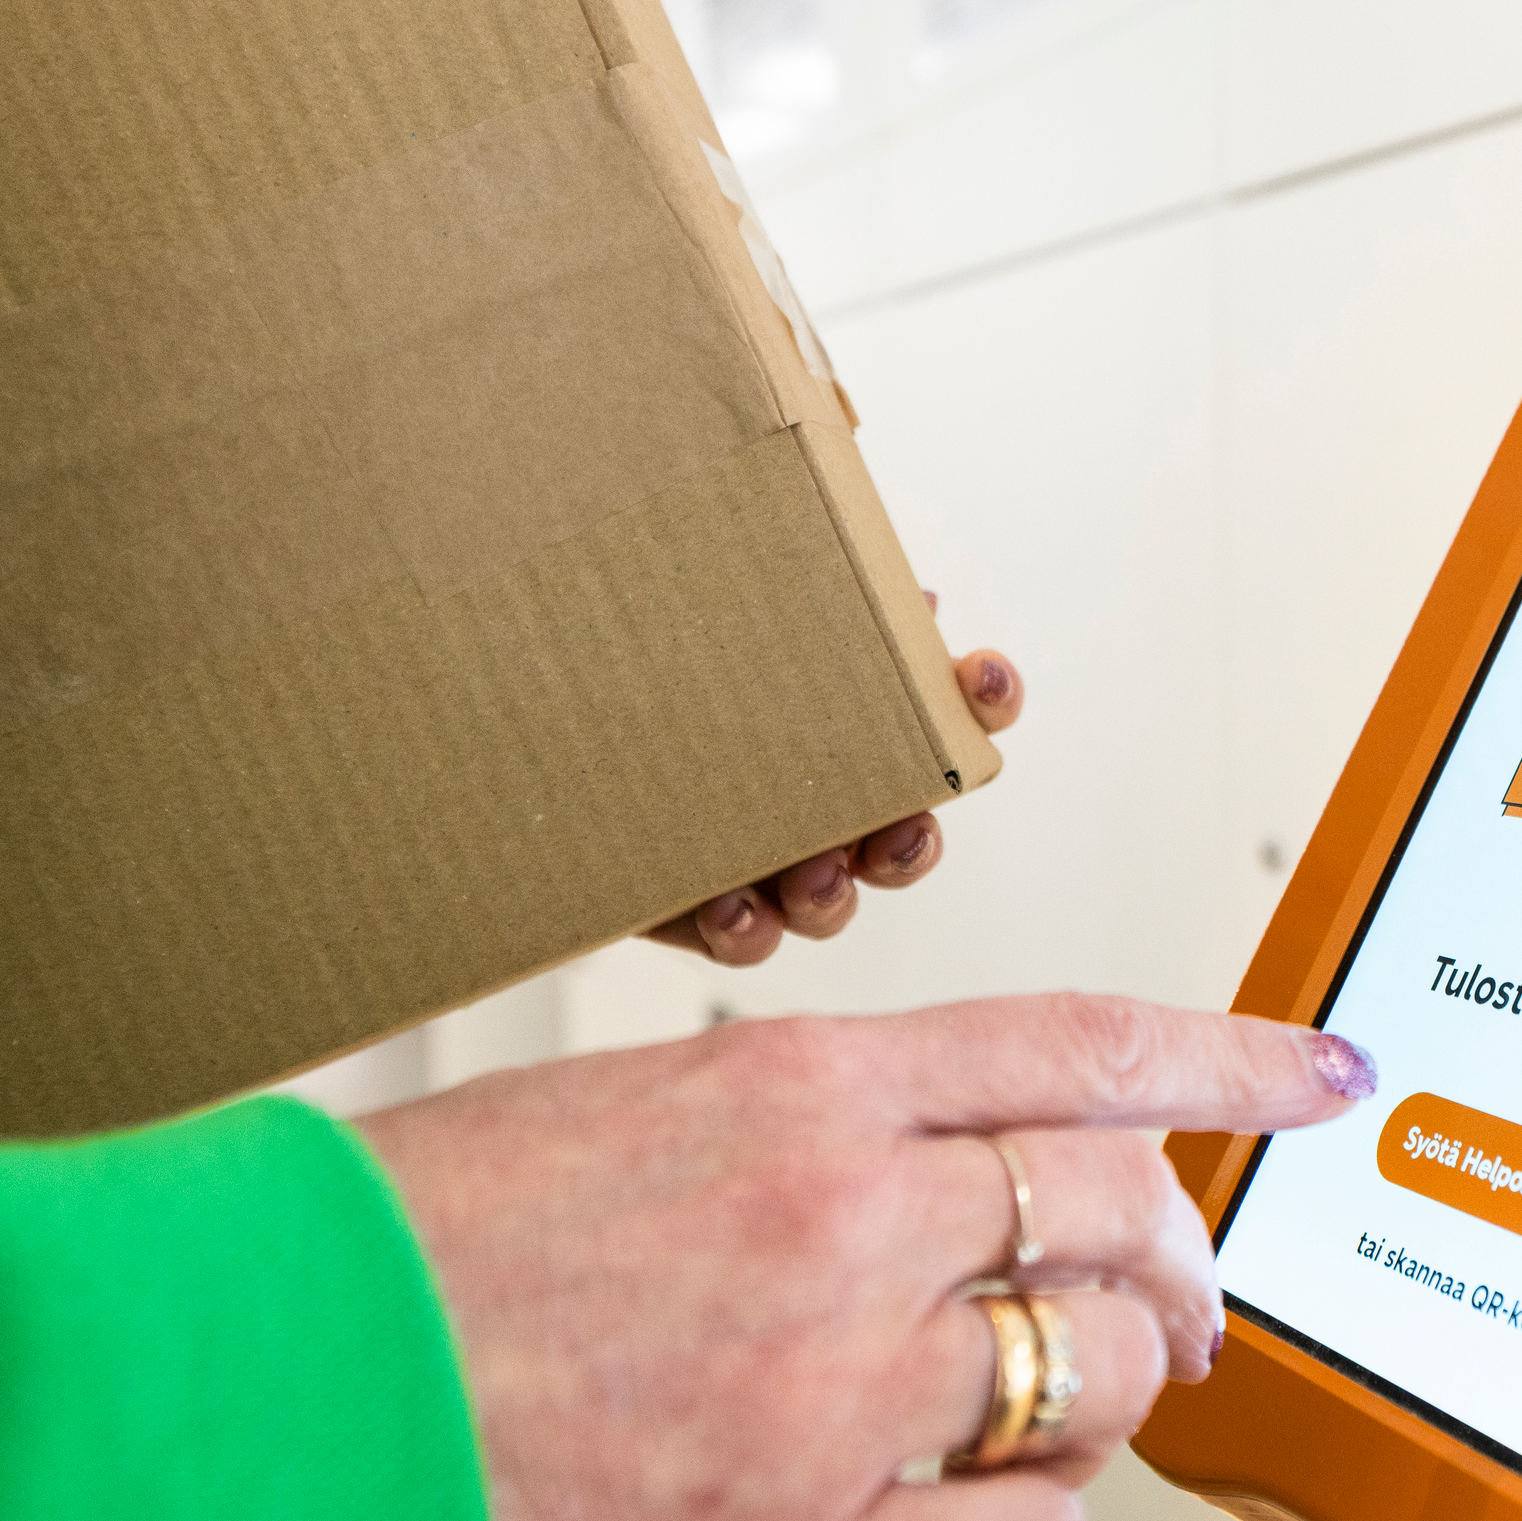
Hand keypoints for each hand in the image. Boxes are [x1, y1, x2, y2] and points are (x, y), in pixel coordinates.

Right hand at [355, 994, 1367, 1520]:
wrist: (220, 1433)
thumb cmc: (372, 1286)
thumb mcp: (588, 1129)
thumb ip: (765, 1143)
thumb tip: (896, 1176)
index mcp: (788, 1092)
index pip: (1079, 1045)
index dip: (1230, 1057)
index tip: (1324, 1067)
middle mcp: (841, 1222)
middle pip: (1117, 1214)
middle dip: (1172, 1266)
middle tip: (1177, 1312)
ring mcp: (835, 1395)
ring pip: (1092, 1377)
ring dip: (1094, 1402)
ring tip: (1034, 1426)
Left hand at [650, 612, 1023, 965]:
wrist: (537, 718)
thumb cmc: (642, 650)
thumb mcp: (706, 597)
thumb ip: (783, 586)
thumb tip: (899, 587)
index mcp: (844, 715)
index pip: (947, 706)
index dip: (985, 694)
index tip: (980, 675)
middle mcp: (822, 794)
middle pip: (904, 831)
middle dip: (913, 839)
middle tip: (902, 829)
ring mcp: (766, 855)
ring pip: (831, 898)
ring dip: (834, 895)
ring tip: (811, 877)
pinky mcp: (699, 903)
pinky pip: (745, 934)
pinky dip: (749, 929)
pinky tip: (730, 907)